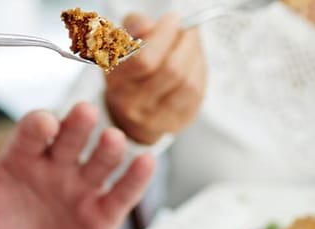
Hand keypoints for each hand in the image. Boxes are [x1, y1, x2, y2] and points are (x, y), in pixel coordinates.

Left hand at [0, 103, 155, 228]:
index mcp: (25, 157)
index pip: (35, 132)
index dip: (40, 127)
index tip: (43, 127)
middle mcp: (58, 163)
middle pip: (72, 136)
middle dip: (78, 124)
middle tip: (82, 114)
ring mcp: (83, 185)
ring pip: (101, 159)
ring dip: (110, 147)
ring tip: (113, 141)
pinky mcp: (105, 211)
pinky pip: (123, 192)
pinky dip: (137, 177)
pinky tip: (145, 161)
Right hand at [103, 13, 206, 144]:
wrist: (133, 112)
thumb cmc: (130, 71)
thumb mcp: (123, 45)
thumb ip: (133, 28)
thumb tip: (146, 24)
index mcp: (116, 82)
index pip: (142, 61)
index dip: (163, 36)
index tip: (173, 19)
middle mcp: (133, 104)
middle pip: (171, 71)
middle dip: (185, 43)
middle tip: (188, 28)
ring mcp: (156, 118)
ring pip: (188, 82)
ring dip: (195, 56)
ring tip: (191, 42)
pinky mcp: (177, 122)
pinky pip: (197, 93)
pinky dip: (199, 71)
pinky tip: (193, 61)